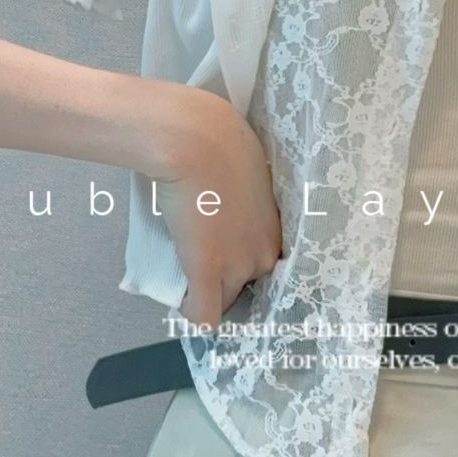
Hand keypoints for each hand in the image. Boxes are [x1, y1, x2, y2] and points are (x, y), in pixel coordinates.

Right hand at [140, 82, 282, 333]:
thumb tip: (224, 205)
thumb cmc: (217, 146)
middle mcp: (265, 253)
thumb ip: (241, 200)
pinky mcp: (208, 273)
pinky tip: (181, 302)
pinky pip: (204, 315)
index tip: (220, 252)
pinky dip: (192, 314)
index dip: (239, 262)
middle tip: (199, 261)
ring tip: (185, 277)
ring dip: (206, 295)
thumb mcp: (243, 176)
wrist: (197, 141)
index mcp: (276, 228)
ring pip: (226, 302)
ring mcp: (238, 267)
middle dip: (225, 281)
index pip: (262, 264)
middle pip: (248, 287)